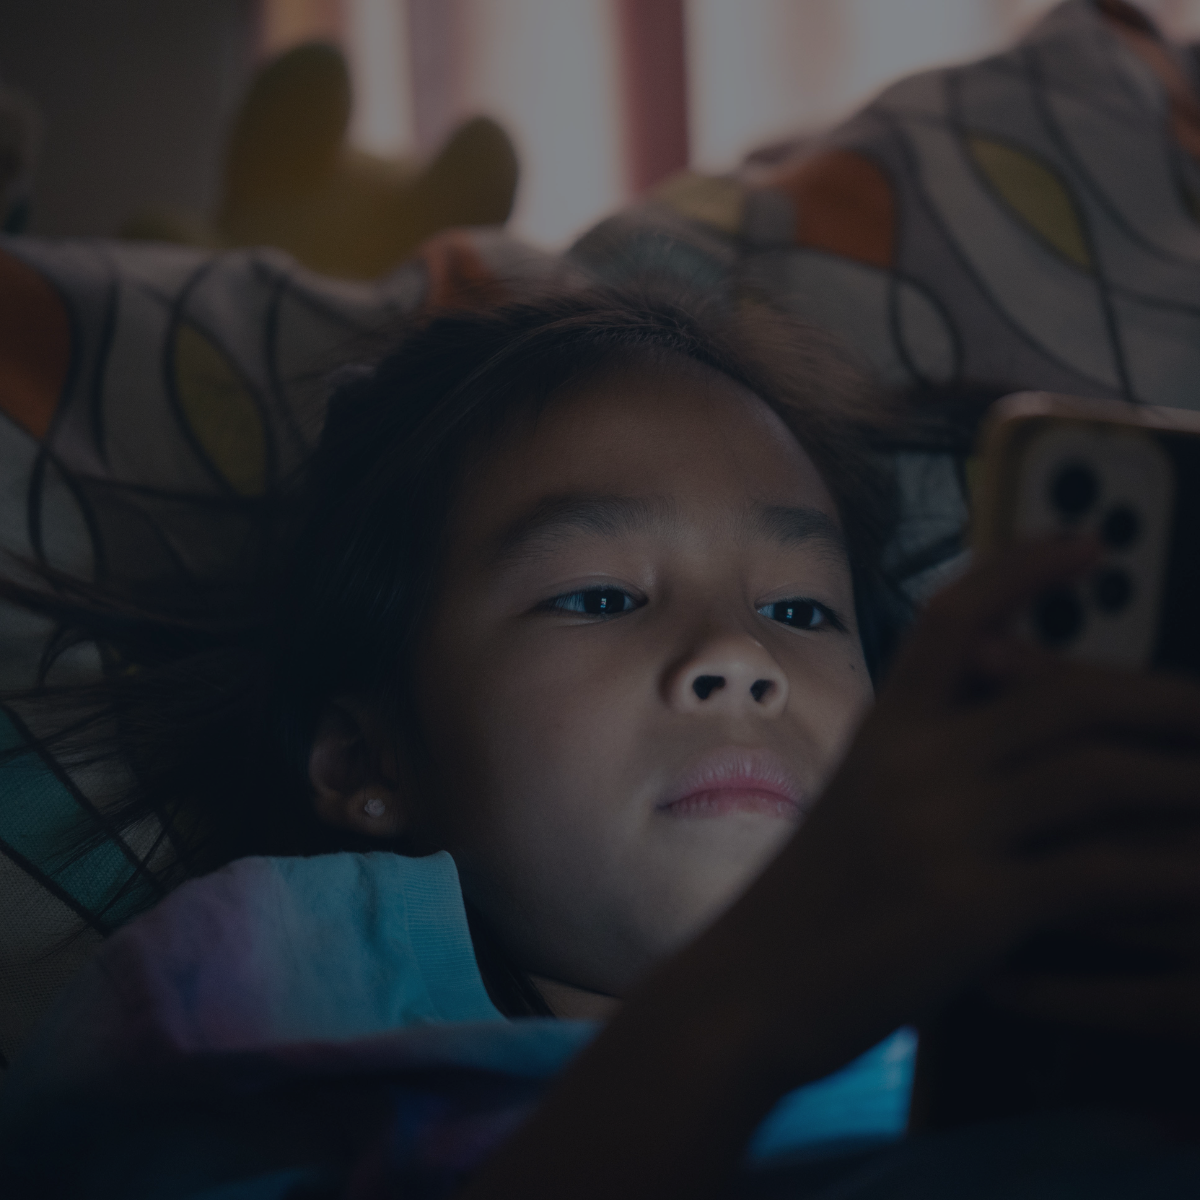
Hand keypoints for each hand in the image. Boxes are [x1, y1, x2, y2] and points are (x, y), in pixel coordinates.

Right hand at [714, 538, 1199, 1076]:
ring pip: (1096, 773)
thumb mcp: (856, 809)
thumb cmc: (805, 904)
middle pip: (1060, 696)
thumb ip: (921, 766)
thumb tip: (1001, 742)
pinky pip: (1100, 873)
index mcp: (883, 730)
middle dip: (1161, 698)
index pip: (952, 620)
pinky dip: (1170, 873)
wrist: (747, 987)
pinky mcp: (971, 904)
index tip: (1088, 544)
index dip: (1022, 570)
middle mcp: (914, 761)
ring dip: (1184, 779)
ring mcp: (942, 828)